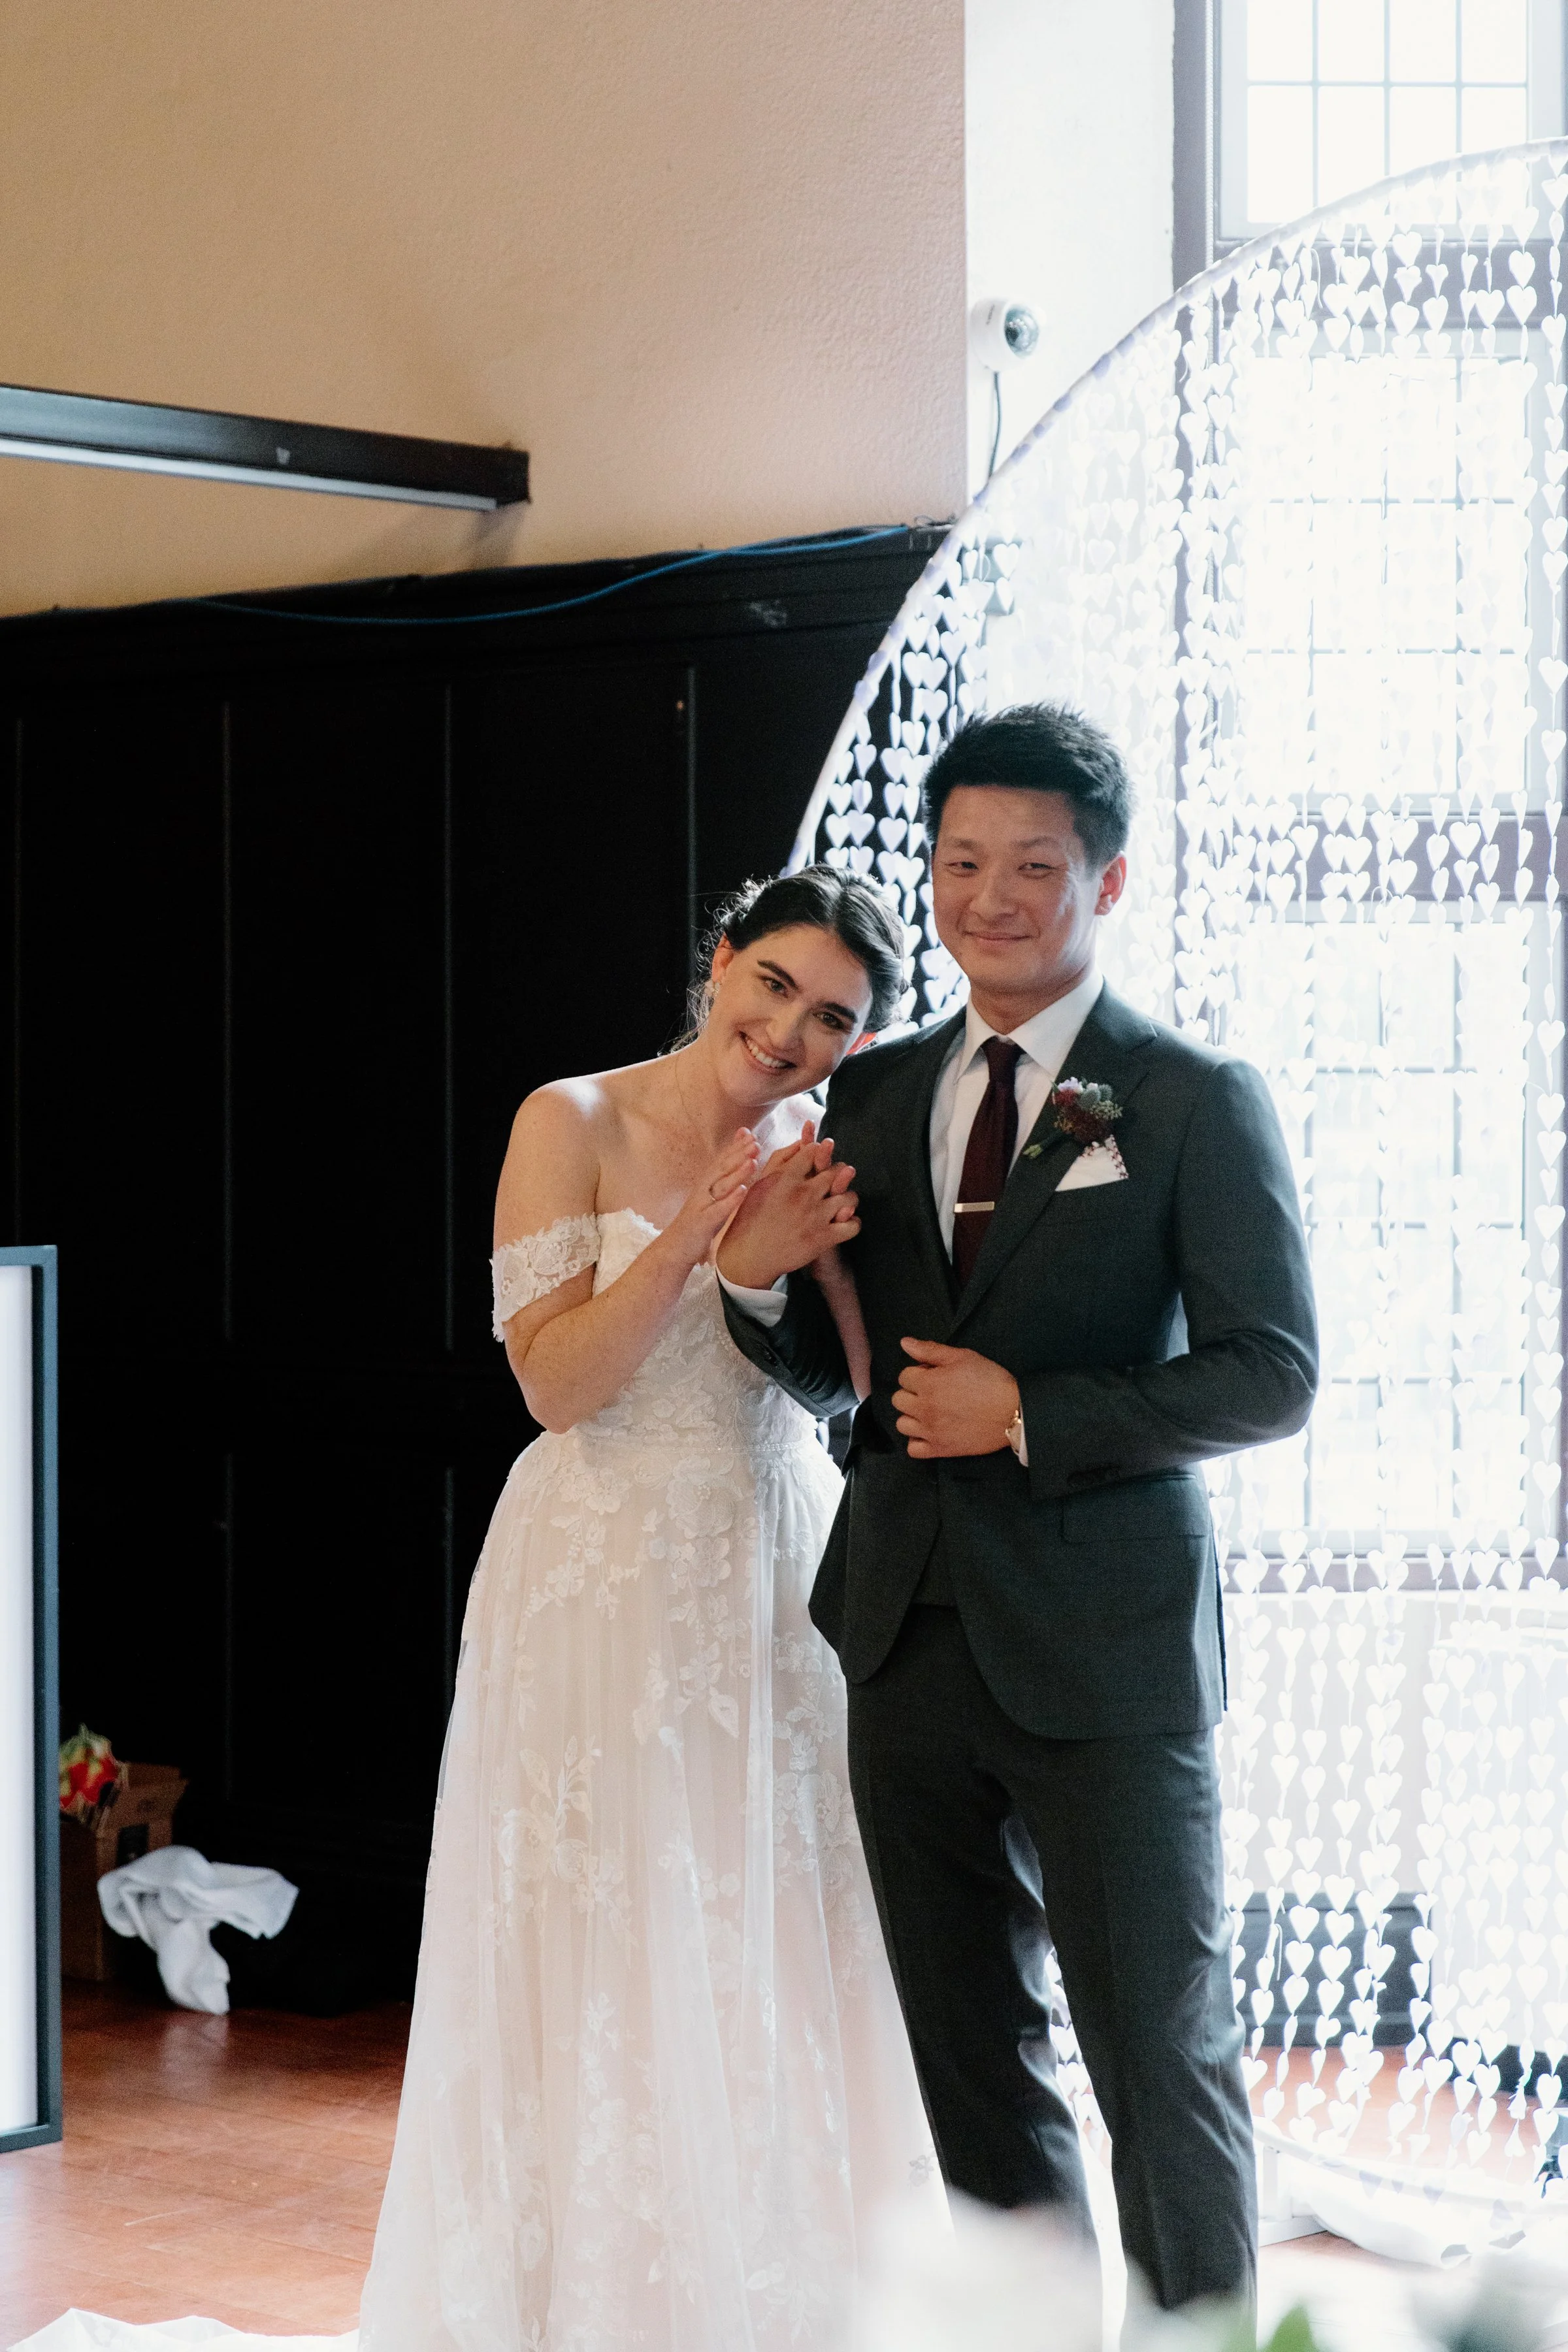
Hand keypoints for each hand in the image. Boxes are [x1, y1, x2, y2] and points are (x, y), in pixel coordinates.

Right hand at [665, 1130, 761, 1270]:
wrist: (674, 1249)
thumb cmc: (698, 1222)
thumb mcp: (710, 1199)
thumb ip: (723, 1181)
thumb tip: (739, 1163)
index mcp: (706, 1184)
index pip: (721, 1161)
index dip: (735, 1146)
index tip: (751, 1133)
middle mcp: (702, 1191)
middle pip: (721, 1168)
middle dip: (738, 1154)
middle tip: (755, 1142)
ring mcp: (701, 1206)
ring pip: (721, 1186)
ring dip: (737, 1172)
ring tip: (753, 1160)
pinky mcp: (703, 1223)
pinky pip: (718, 1210)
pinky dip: (731, 1199)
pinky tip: (743, 1190)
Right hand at [715, 1120, 858, 1286]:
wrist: (750, 1254)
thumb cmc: (751, 1217)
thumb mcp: (760, 1183)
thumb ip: (780, 1161)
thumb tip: (800, 1143)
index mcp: (787, 1178)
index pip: (814, 1151)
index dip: (820, 1152)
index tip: (819, 1159)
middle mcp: (804, 1194)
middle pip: (837, 1171)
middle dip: (838, 1173)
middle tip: (834, 1181)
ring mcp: (816, 1216)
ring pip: (849, 1197)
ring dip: (847, 1198)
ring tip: (841, 1203)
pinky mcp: (824, 1238)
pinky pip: (852, 1225)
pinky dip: (851, 1223)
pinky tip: (843, 1223)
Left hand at [892, 1339, 1019, 1459]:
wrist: (1013, 1411)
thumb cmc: (990, 1380)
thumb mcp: (962, 1356)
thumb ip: (930, 1350)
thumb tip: (904, 1343)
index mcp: (928, 1384)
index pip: (904, 1376)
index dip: (919, 1372)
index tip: (935, 1374)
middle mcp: (924, 1409)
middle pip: (898, 1399)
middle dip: (912, 1392)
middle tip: (934, 1391)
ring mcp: (931, 1431)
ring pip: (902, 1424)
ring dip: (912, 1416)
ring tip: (930, 1411)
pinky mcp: (940, 1449)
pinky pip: (913, 1449)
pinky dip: (917, 1441)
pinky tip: (929, 1431)